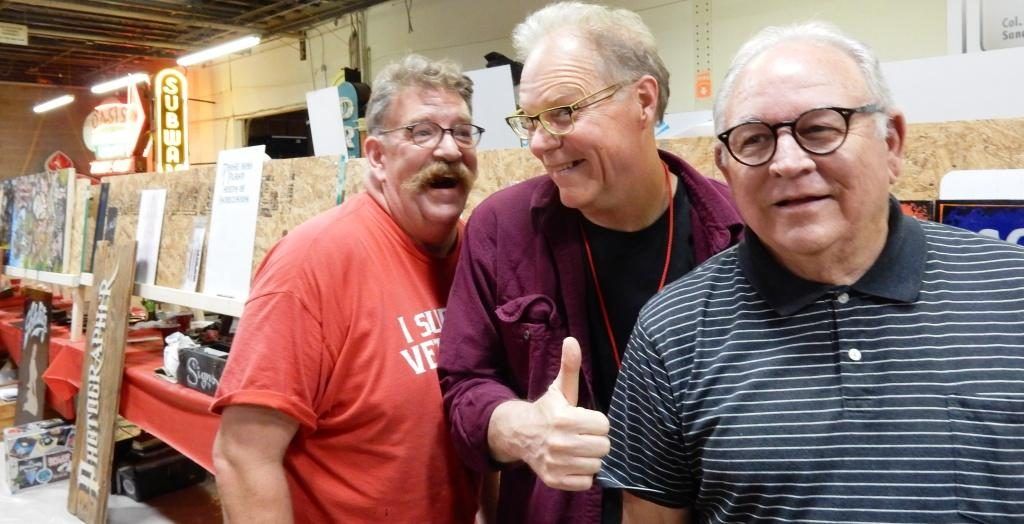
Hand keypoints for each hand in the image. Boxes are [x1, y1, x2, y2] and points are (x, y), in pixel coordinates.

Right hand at [487, 337, 610, 490]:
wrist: (520, 434)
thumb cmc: (547, 411)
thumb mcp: (560, 389)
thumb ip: (569, 366)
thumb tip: (572, 340)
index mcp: (565, 418)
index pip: (603, 425)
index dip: (596, 422)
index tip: (584, 420)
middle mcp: (560, 442)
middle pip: (603, 446)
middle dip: (595, 440)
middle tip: (582, 436)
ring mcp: (556, 463)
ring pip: (596, 465)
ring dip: (589, 458)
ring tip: (577, 449)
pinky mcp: (554, 480)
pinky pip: (585, 482)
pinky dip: (581, 475)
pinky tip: (571, 463)